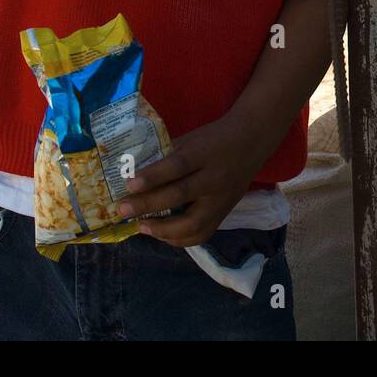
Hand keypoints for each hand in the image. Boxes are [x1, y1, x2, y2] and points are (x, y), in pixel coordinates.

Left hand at [116, 115, 262, 247]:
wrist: (253, 140)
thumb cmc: (215, 137)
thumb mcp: (192, 139)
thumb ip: (168, 155)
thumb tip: (135, 171)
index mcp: (204, 153)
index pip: (177, 166)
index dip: (152, 176)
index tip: (128, 184)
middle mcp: (215, 177)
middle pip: (180, 195)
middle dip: (148, 205)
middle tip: (123, 209)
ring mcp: (222, 198)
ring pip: (194, 223)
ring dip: (164, 230)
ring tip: (142, 227)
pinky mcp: (225, 212)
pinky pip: (203, 233)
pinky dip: (181, 239)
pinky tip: (163, 235)